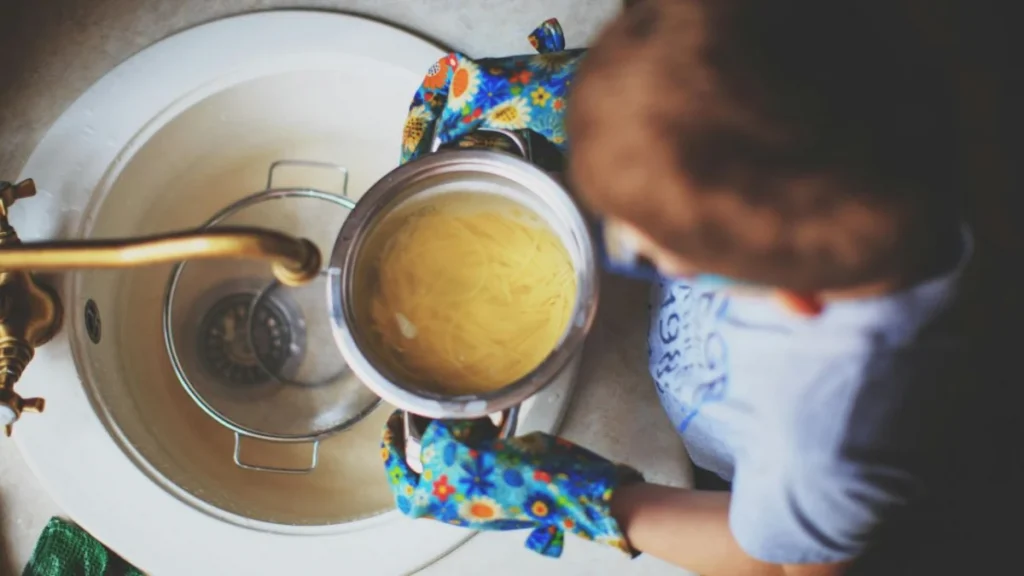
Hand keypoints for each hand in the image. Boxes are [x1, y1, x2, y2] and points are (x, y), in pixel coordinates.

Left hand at [381, 410, 642, 557]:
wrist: (548, 483)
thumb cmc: (490, 476)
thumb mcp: (444, 446)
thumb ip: (430, 427)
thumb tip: (434, 411)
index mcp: (425, 502)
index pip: (395, 465)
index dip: (392, 437)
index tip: (395, 412)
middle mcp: (447, 495)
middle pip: (427, 451)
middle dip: (431, 424)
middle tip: (431, 400)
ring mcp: (473, 483)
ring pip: (456, 443)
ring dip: (460, 421)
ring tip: (463, 404)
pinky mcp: (498, 469)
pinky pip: (482, 442)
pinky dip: (484, 425)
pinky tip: (490, 411)